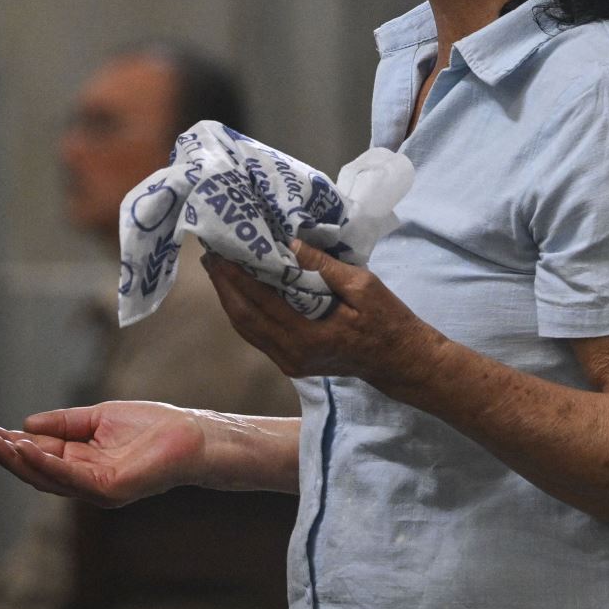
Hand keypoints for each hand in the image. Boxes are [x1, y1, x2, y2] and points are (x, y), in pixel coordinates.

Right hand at [0, 401, 205, 506]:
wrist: (193, 435)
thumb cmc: (154, 426)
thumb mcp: (101, 417)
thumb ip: (66, 423)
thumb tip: (27, 424)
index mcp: (81, 461)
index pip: (38, 454)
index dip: (10, 443)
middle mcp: (83, 480)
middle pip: (35, 470)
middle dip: (6, 454)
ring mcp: (95, 489)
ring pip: (47, 477)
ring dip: (18, 460)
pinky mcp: (109, 490)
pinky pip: (70, 477)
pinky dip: (47, 464)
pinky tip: (27, 448)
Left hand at [203, 241, 444, 395]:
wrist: (398, 360)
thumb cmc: (386, 320)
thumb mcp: (363, 286)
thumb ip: (324, 268)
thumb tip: (290, 246)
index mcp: (307, 335)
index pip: (260, 302)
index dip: (236, 277)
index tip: (222, 252)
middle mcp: (291, 353)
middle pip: (244, 319)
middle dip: (224, 286)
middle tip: (210, 256)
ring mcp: (289, 362)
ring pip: (247, 330)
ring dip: (230, 299)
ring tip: (218, 271)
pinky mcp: (292, 362)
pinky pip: (258, 336)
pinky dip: (245, 312)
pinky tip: (240, 293)